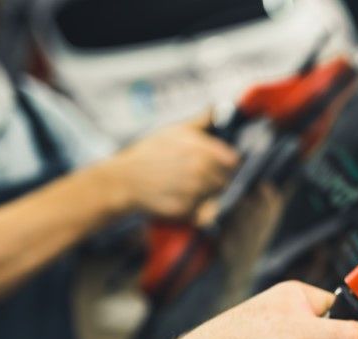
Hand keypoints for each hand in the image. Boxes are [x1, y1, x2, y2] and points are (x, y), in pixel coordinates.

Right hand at [100, 115, 238, 218]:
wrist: (124, 179)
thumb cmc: (149, 153)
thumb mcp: (175, 131)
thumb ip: (202, 121)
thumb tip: (219, 107)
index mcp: (202, 150)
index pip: (233, 161)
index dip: (226, 164)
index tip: (218, 165)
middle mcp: (200, 171)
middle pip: (224, 180)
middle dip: (214, 179)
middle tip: (193, 177)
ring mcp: (193, 192)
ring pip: (214, 196)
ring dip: (204, 193)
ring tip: (183, 186)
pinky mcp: (186, 210)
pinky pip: (200, 211)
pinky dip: (193, 208)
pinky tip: (176, 196)